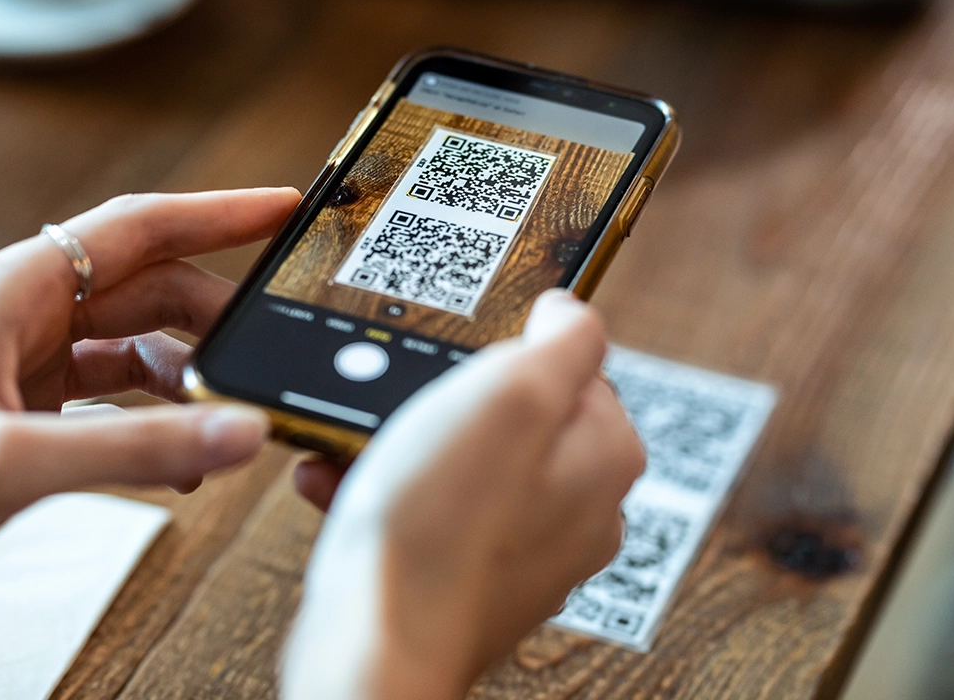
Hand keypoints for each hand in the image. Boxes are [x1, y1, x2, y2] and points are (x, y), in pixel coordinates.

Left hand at [0, 188, 299, 649]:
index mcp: (14, 290)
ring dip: (190, 376)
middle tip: (275, 347)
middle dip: (217, 315)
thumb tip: (240, 430)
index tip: (282, 210)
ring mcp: (26, 365)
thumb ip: (137, 447)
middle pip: (149, 288)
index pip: (140, 228)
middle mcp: (24, 316)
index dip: (218, 213)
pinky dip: (157, 419)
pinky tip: (182, 458)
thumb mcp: (12, 463)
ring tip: (230, 415)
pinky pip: (117, 397)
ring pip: (138, 344)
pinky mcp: (26, 414)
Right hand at [282, 290, 643, 699]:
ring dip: (404, 445)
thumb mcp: (510, 393)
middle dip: (444, 401)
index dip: (508, 354)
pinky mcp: (474, 577)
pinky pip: (433, 510)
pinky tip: (347, 489)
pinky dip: (389, 492)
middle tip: (401, 404)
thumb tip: (570, 311)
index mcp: (606, 456)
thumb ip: (562, 339)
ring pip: (464, 463)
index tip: (461, 364)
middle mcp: (580, 508)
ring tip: (360, 449)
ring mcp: (527, 549)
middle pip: (513, 416)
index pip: (573, 366)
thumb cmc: (439, 526)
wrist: (376, 642)